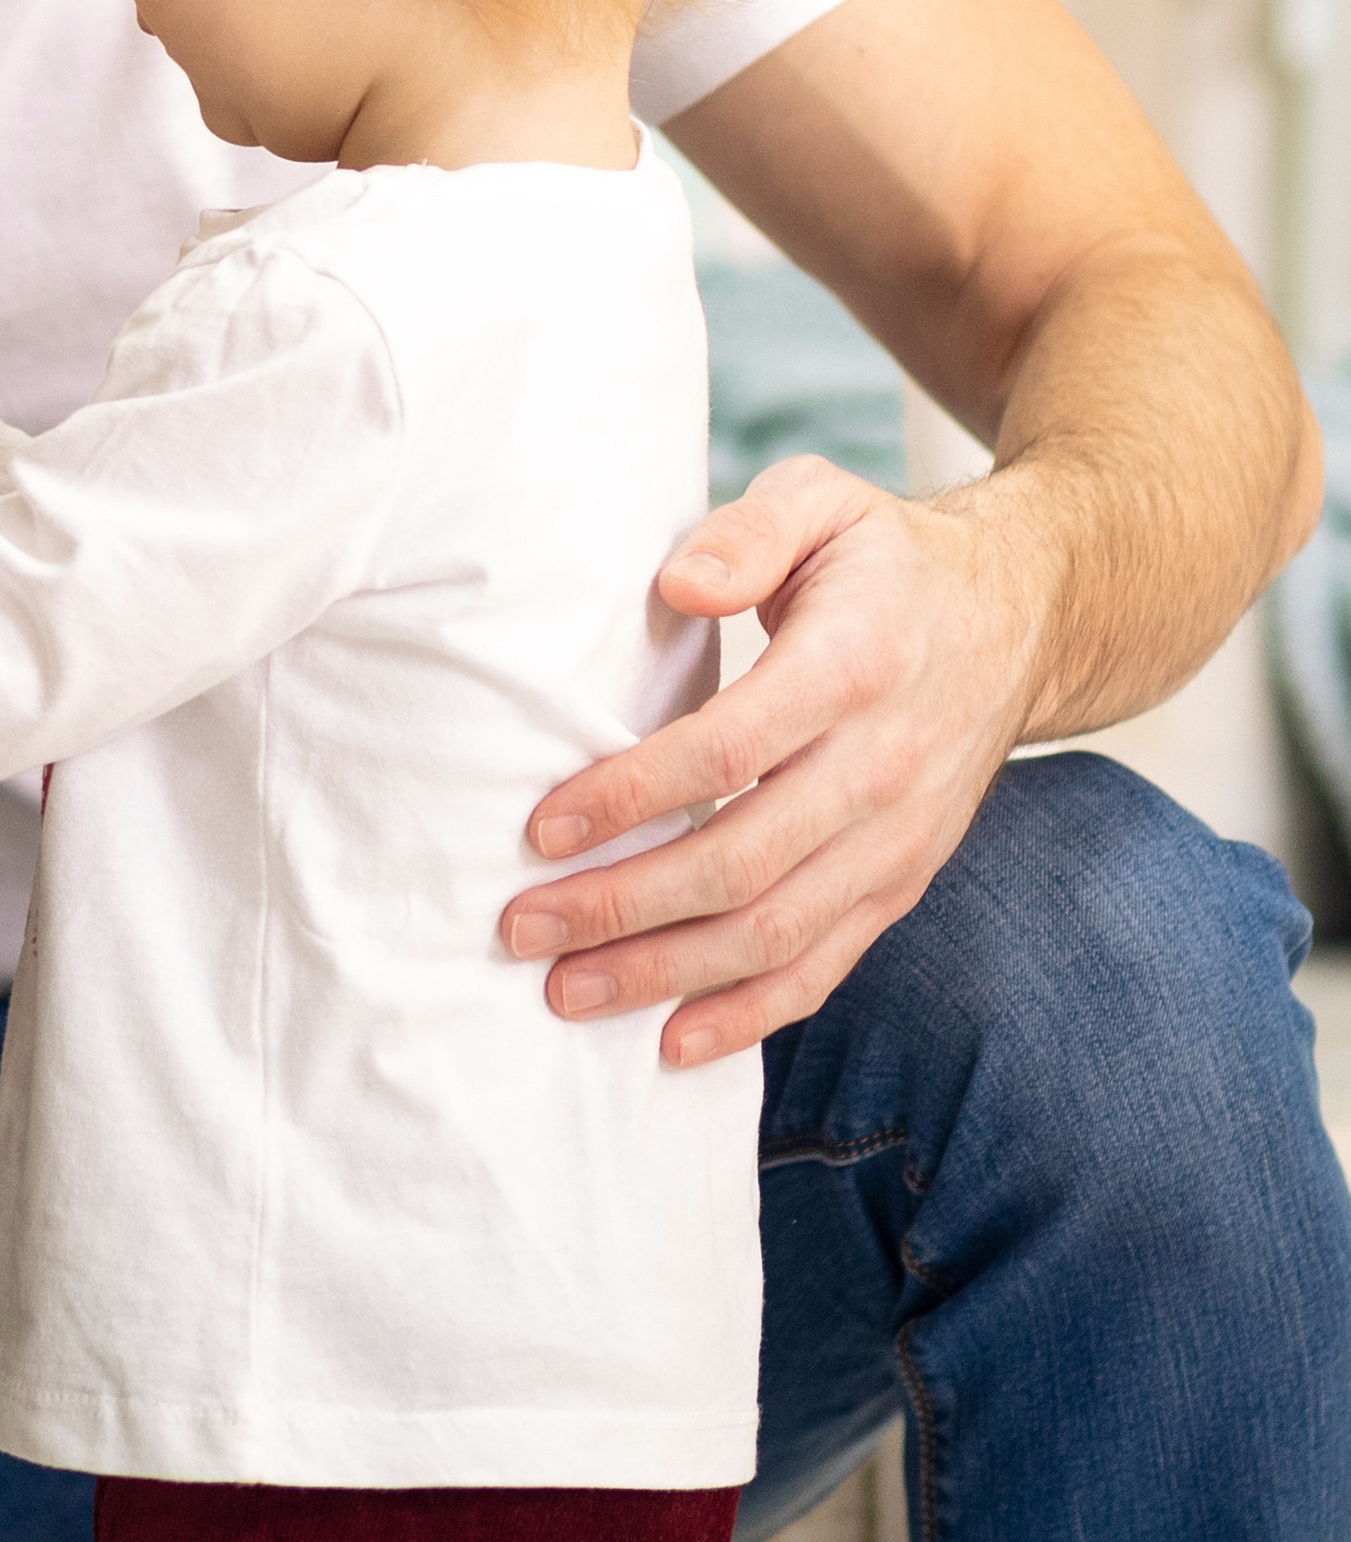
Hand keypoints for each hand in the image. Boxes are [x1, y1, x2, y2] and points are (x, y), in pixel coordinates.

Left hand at [496, 454, 1042, 1068]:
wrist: (1021, 617)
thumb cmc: (887, 559)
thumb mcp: (822, 499)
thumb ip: (746, 531)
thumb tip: (677, 585)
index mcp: (853, 666)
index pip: (727, 750)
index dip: (631, 795)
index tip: (542, 828)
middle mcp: (883, 767)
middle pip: (741, 863)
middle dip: (622, 907)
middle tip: (520, 928)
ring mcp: (900, 838)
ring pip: (777, 932)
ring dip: (666, 974)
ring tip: (565, 992)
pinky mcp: (905, 882)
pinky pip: (825, 964)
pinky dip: (750, 1014)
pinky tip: (672, 1042)